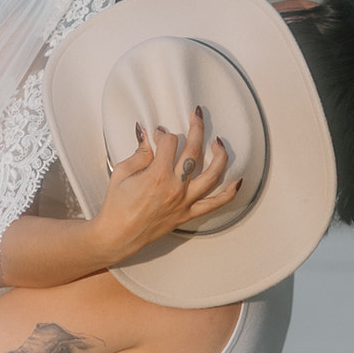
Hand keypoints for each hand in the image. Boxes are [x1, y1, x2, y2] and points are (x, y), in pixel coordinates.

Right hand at [89, 108, 240, 263]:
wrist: (117, 235)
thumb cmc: (116, 206)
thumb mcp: (122, 173)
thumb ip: (140, 153)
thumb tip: (148, 136)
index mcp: (157, 175)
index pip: (169, 143)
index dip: (163, 134)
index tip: (158, 135)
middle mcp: (175, 187)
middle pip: (194, 151)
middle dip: (197, 128)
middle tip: (197, 116)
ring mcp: (184, 202)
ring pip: (212, 175)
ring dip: (220, 155)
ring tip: (218, 143)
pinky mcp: (188, 214)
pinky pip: (215, 204)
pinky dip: (230, 192)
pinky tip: (237, 181)